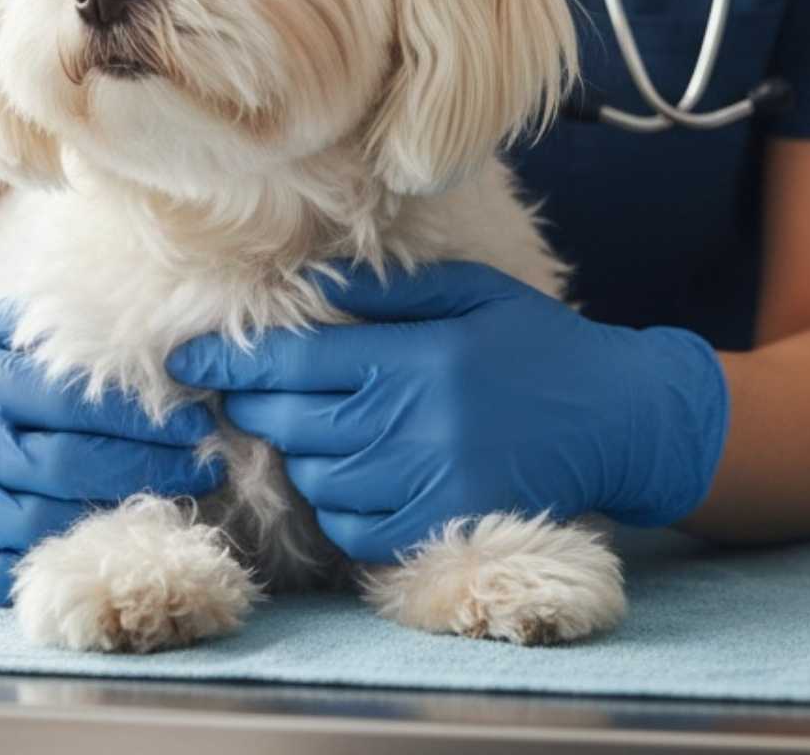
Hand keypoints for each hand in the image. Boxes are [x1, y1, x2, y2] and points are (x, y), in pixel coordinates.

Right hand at [0, 300, 222, 604]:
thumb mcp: (10, 329)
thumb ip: (69, 328)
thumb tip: (159, 334)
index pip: (70, 403)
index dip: (140, 418)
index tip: (196, 424)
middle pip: (61, 468)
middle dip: (143, 469)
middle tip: (201, 469)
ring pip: (38, 525)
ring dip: (111, 521)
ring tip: (168, 505)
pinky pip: (3, 575)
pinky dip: (57, 565)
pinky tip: (107, 545)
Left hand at [166, 262, 728, 563]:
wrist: (622, 421)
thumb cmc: (541, 347)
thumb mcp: (473, 293)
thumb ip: (389, 289)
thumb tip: (309, 279)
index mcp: (416, 358)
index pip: (294, 361)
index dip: (230, 361)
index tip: (187, 357)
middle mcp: (416, 424)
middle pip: (290, 424)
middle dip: (255, 409)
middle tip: (245, 394)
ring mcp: (427, 485)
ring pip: (315, 479)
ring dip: (300, 456)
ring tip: (316, 431)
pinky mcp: (441, 530)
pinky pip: (352, 529)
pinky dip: (338, 507)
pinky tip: (356, 475)